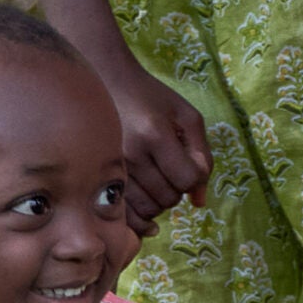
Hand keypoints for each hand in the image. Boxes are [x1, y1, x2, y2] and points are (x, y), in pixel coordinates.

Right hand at [101, 62, 213, 235]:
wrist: (107, 85)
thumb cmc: (152, 98)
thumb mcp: (186, 117)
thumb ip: (202, 156)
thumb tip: (199, 202)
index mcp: (154, 134)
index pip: (187, 179)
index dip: (195, 176)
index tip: (188, 162)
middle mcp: (131, 154)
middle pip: (168, 197)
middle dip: (177, 189)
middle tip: (170, 169)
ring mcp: (112, 168)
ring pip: (149, 209)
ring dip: (160, 202)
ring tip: (157, 181)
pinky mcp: (99, 178)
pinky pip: (126, 214)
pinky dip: (140, 217)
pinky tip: (146, 208)